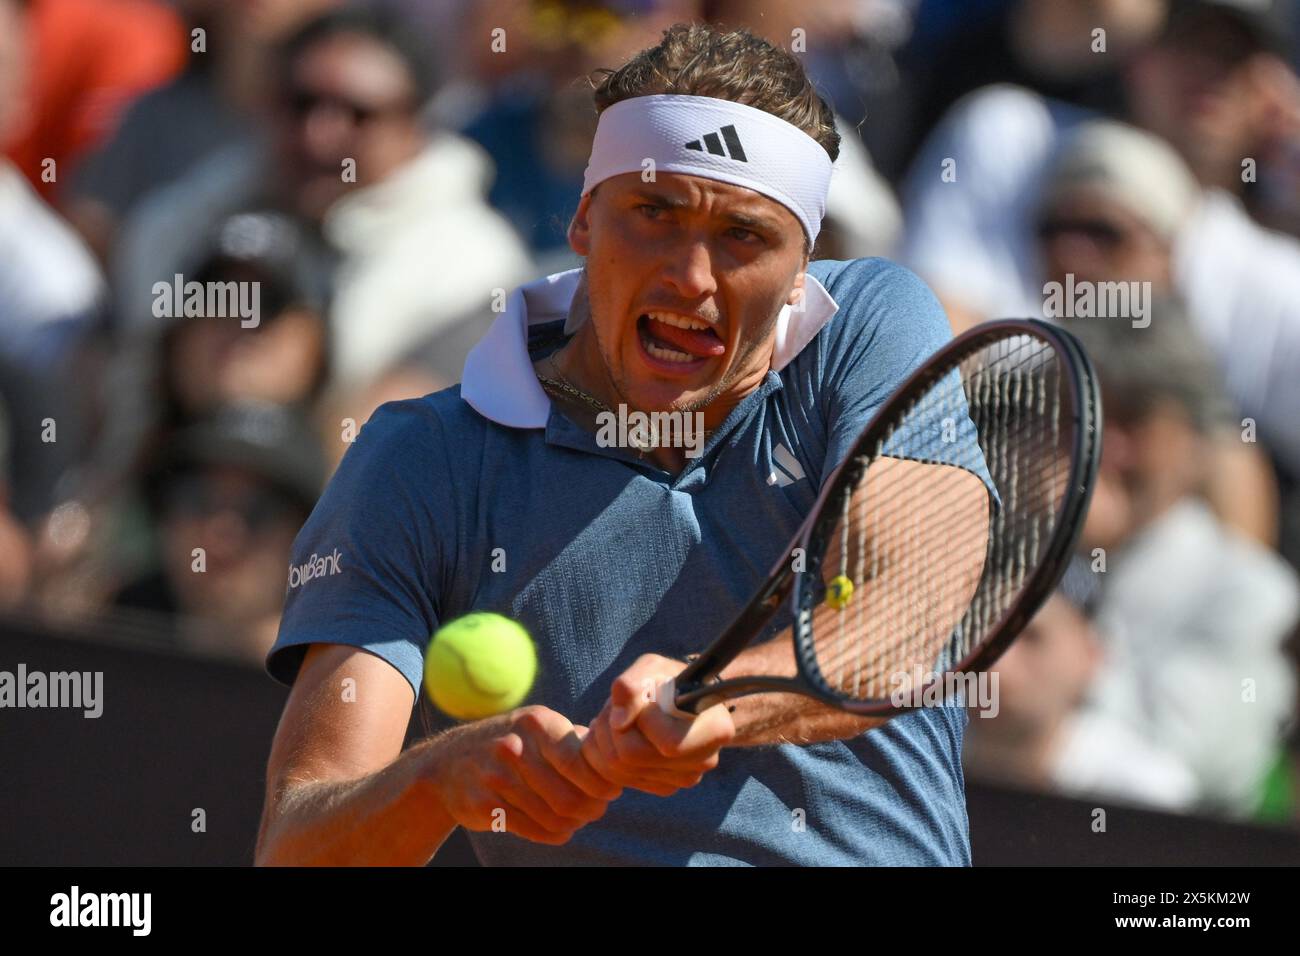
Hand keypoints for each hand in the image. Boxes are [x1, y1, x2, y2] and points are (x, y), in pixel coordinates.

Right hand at [427, 705, 621, 844]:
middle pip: (571, 796)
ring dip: (574, 823)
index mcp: (536, 723)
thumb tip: (618, 751)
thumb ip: (574, 738)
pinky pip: (534, 830)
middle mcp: (514, 747)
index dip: (602, 782)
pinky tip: (561, 829)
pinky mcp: (485, 806)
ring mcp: (496, 777)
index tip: (611, 789)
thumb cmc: (509, 742)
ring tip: (579, 819)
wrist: (448, 764)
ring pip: (554, 817)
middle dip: (592, 808)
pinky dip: (555, 834)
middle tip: (596, 809)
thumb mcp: (537, 726)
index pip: (580, 761)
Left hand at [581, 654, 735, 796]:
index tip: (646, 698)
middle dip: (612, 728)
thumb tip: (619, 723)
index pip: (667, 742)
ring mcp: (685, 779)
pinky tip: (621, 737)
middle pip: (633, 757)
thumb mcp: (651, 667)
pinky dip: (609, 757)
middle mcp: (705, 760)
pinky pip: (620, 780)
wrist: (678, 700)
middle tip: (616, 708)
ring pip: (620, 770)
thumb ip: (632, 685)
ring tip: (618, 719)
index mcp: (715, 729)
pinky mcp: (664, 787)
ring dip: (606, 740)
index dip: (643, 717)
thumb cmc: (668, 681)